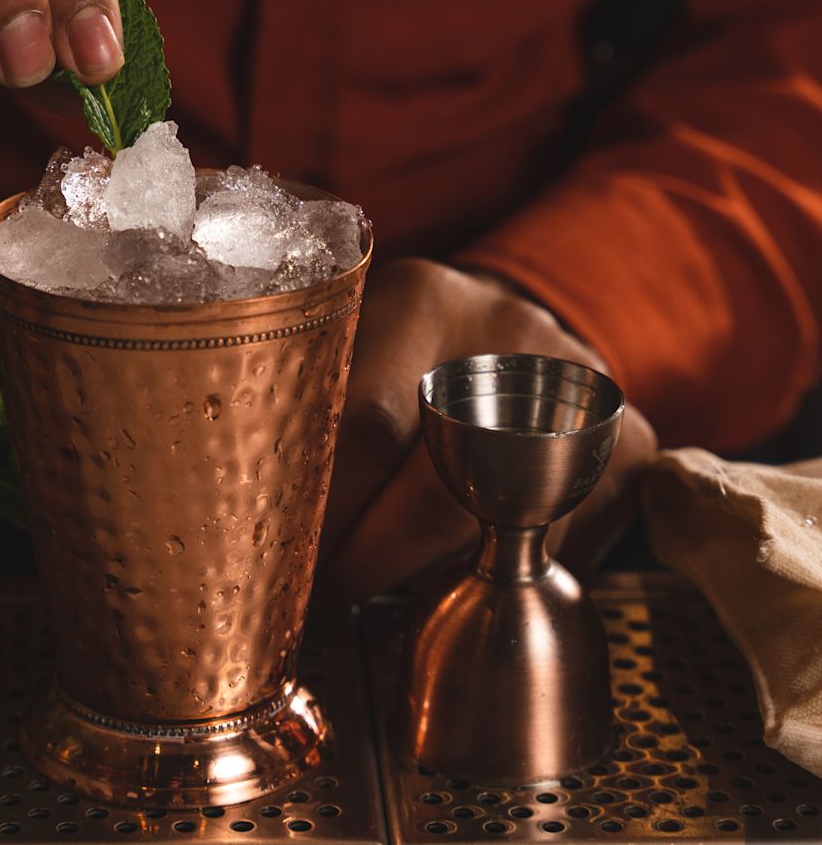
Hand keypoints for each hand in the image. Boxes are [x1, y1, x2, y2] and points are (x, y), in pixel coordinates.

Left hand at [318, 258, 657, 598]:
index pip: (367, 425)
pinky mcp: (630, 445)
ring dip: (426, 583)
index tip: (285, 559)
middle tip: (323, 591)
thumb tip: (260, 528)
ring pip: (501, 537)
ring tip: (378, 584)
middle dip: (367, 563)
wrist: (508, 330)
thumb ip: (312, 412)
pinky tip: (452, 572)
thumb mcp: (350, 346)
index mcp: (423, 301)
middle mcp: (512, 337)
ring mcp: (583, 391)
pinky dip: (497, 581)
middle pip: (438, 494)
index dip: (325, 511)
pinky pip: (558, 552)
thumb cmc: (405, 352)